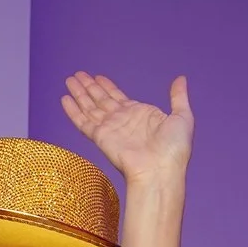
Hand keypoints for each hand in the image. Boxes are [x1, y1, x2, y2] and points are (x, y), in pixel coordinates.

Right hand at [59, 72, 193, 183]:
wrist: (160, 171)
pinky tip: (65, 99)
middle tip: (78, 74)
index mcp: (140, 115)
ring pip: (90, 107)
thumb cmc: (174, 150)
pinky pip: (83, 121)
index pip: (119, 97)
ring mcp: (110, 129)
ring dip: (79, 94)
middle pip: (101, 99)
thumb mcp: (182, 117)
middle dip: (89, 87)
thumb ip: (178, 97)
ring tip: (69, 80)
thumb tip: (180, 79)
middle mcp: (123, 120)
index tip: (97, 77)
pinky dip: (73, 111)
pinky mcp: (100, 137)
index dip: (107, 87)